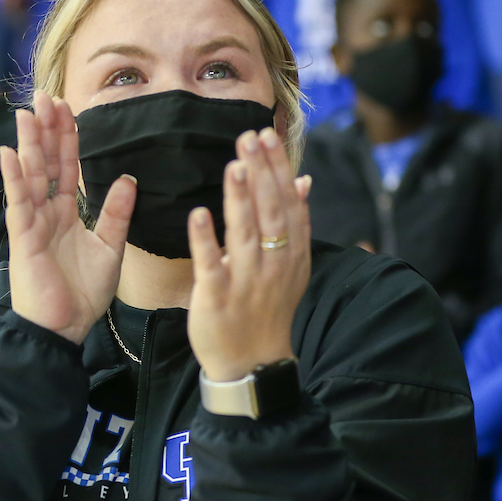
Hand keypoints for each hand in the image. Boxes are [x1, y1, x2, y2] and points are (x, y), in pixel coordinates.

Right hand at [1, 91, 135, 344]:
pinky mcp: (23, 240)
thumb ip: (116, 214)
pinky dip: (13, 179)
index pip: (67, 167)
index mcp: (65, 214)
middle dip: (46, 130)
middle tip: (45, 96)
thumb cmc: (82, 294)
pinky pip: (18, 204)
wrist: (64, 330)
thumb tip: (128, 178)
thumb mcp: (109, 248)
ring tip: (26, 113)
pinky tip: (9, 153)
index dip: (68, 138)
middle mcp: (46, 214)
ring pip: (31, 176)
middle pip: (46, 163)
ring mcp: (32, 225)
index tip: (68, 108)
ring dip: (29, 144)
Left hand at [187, 127, 311, 381]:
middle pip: (270, 211)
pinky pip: (211, 265)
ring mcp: (246, 281)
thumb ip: (295, 223)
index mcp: (292, 254)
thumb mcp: (291, 267)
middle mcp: (274, 264)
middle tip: (249, 136)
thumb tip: (302, 180)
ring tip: (233, 163)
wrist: (253, 365)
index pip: (288, 203)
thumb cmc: (267, 310)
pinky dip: (205, 240)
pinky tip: (199, 213)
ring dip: (240, 197)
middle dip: (260, 172)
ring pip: (245, 233)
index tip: (267, 135)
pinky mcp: (218, 298)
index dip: (278, 169)